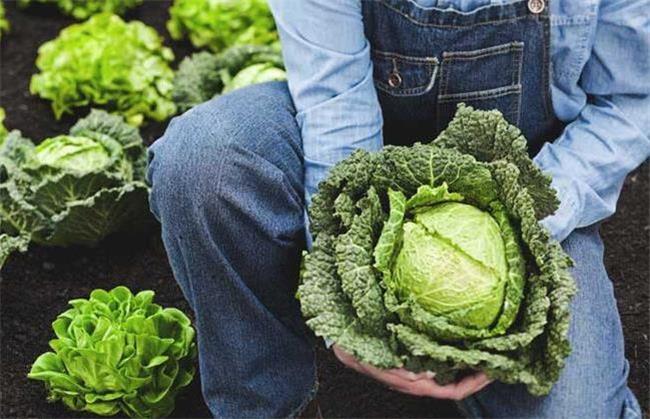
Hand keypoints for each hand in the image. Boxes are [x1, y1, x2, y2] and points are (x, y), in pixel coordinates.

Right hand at [332, 345, 491, 399]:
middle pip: (456, 382)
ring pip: (448, 373)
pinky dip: (450, 355)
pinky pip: (437, 361)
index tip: (492, 372)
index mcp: (415, 383)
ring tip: (482, 350)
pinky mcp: (412, 361)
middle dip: (476, 373)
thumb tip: (430, 375)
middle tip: (496, 358)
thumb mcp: (383, 361)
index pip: (453, 390)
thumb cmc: (361, 352)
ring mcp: (416, 372)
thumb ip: (405, 371)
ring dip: (466, 364)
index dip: (474, 384)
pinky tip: (456, 340)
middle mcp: (419, 380)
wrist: (343, 347)